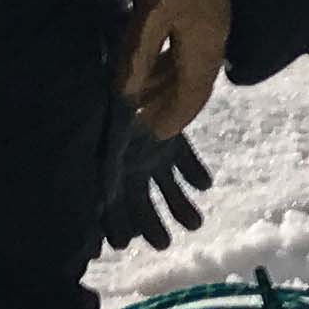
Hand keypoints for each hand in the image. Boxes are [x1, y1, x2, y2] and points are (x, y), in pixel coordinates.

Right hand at [102, 113, 212, 252]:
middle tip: (163, 245)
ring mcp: (154, 149)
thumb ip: (107, 169)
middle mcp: (131, 162)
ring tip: (196, 225)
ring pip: (166, 186)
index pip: (109, 202)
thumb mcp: (109, 138)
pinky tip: (205, 185)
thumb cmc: (116, 101)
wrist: (130, 62)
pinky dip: (195, 173)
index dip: (113, 223)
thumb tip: (103, 203)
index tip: (122, 244)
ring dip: (179, 205)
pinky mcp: (174, 137)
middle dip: (150, 222)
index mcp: (110, 165)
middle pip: (140, 200)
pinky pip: (186, 160)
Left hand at [117, 0, 237, 139]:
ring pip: (188, 68)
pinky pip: (186, 51)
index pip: (192, 96)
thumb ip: (138, 60)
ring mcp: (210, 28)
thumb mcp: (148, 20)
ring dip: (166, 86)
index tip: (155, 135)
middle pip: (191, 85)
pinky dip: (168, 65)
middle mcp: (212, 44)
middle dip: (167, 105)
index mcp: (204, 50)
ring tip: (141, 99)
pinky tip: (150, 67)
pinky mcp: (202, 15)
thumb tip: (127, 94)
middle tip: (141, 121)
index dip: (174, 117)